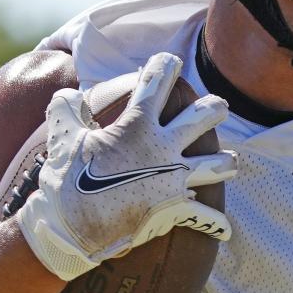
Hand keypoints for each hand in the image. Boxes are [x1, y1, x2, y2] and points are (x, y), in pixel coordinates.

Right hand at [18, 53, 236, 279]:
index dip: (165, 66)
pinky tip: (225, 231)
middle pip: (202, 118)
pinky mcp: (174, 210)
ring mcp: (173, 180)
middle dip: (213, 109)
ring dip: (224, 163)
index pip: (156, 82)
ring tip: (230, 161)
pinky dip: (215, 225)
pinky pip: (205, 218)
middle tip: (219, 107)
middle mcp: (163, 148)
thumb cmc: (66, 180)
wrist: (71, 227)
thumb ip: (67, 108)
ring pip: (215, 165)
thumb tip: (70, 94)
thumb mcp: (61, 136)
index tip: (170, 61)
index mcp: (138, 125)